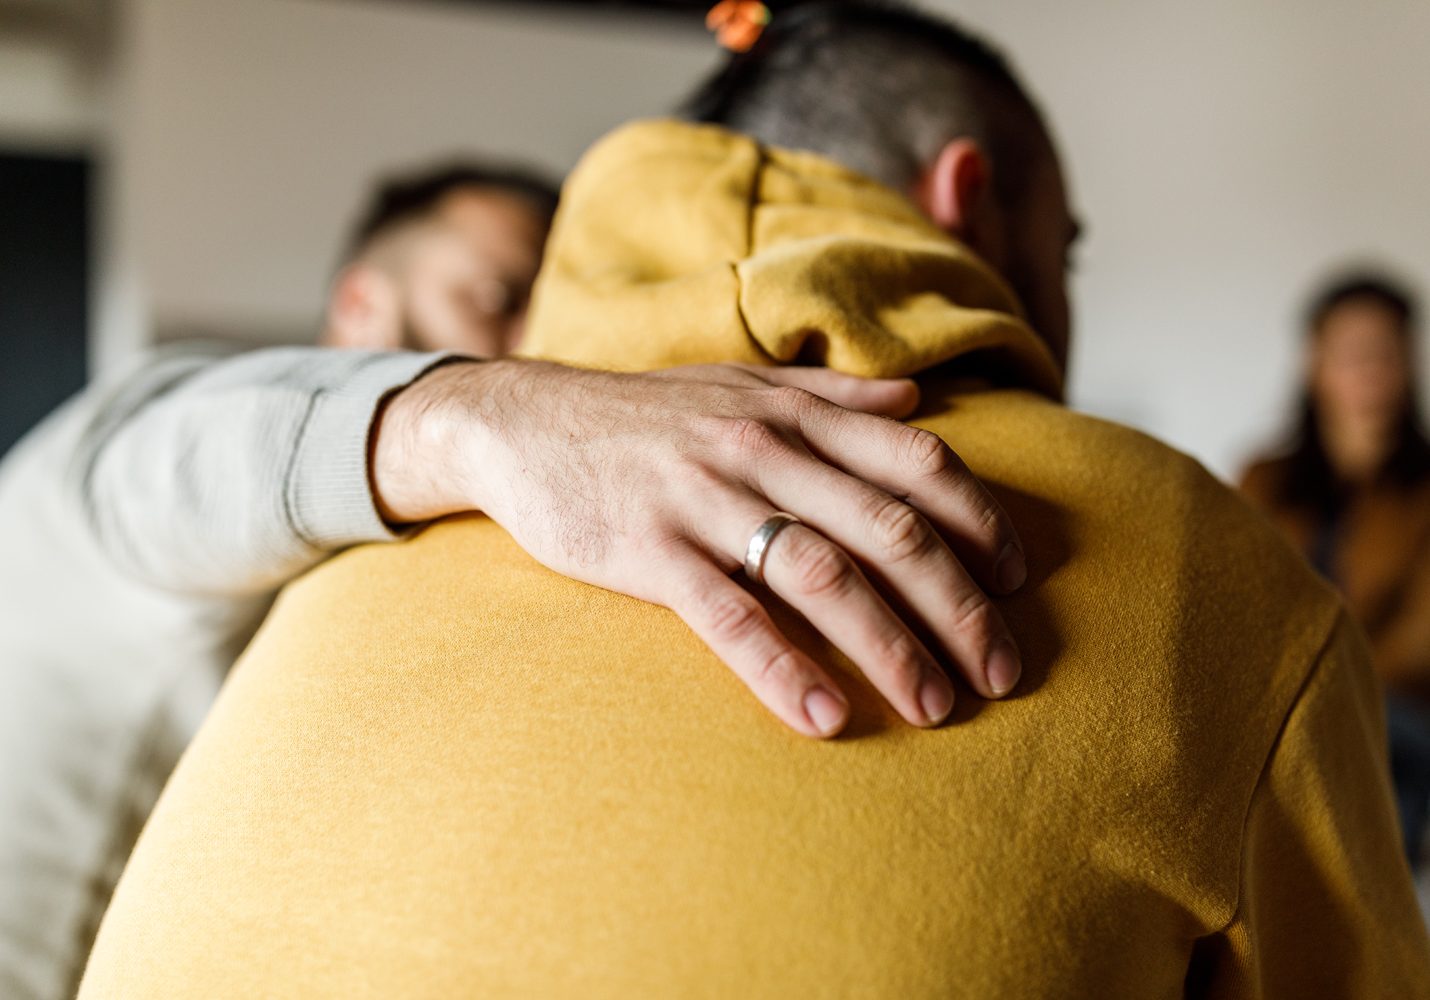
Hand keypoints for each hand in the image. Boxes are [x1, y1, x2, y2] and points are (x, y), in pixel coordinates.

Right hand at [372, 359, 1024, 738]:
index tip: (1019, 581)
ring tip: (935, 708)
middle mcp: (764, 452)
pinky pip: (729, 615)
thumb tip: (917, 401)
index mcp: (796, 415)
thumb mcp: (742, 387)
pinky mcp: (651, 551)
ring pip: (824, 576)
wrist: (523, 420)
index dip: (981, 522)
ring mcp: (706, 500)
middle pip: (891, 530)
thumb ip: (835, 398)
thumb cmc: (645, 415)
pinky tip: (822, 717)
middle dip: (960, 606)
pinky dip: (780, 667)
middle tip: (1004, 673)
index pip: (918, 463)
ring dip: (891, 647)